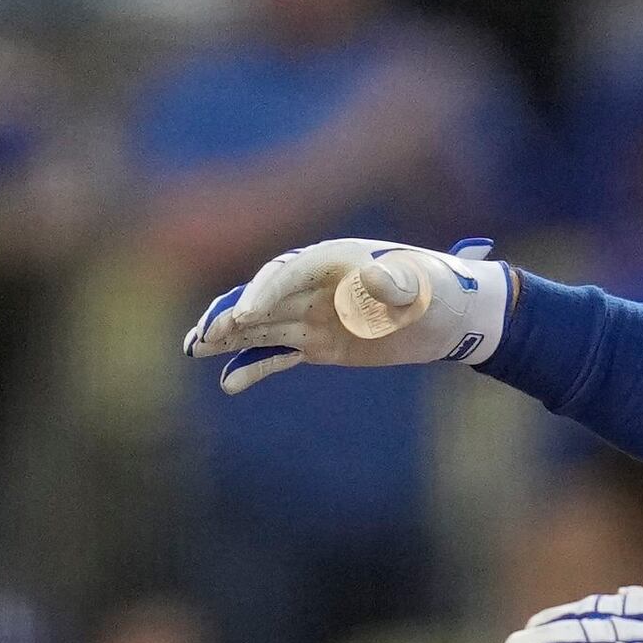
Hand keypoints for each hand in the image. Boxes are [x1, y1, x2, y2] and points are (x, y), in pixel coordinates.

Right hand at [183, 237, 510, 389]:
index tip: (244, 315)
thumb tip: (377, 280)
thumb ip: (397, 282)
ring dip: (228, 336)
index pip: (289, 272)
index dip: (265, 291)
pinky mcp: (317, 343)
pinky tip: (229, 381)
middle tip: (202, 334)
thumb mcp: (422, 286)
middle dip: (231, 314)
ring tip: (193, 349)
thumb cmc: (439, 291)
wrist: (449, 315)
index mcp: (334, 261)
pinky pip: (278, 354)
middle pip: (262, 297)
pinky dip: (254, 366)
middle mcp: (314, 286)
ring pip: (261, 325)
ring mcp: (312, 315)